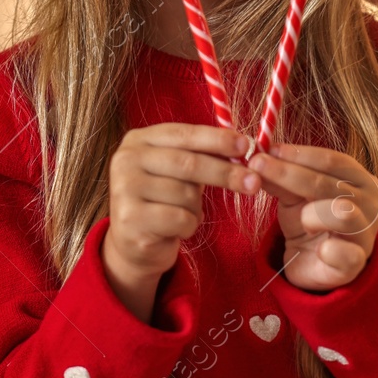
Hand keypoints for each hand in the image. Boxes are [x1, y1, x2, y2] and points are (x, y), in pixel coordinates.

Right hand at [103, 122, 253, 319]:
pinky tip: (176, 228)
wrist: (133, 243)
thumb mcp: (177, 171)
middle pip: (188, 163)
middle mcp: (126, 160)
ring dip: (197, 208)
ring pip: (186, 194)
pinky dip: (189, 225)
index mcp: (138, 140)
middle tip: (253, 182)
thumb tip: (244, 147)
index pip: (184, 134)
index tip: (247, 146)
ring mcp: (124, 189)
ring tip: (185, 213)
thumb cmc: (163, 200)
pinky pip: (180, 219)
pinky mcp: (130, 219)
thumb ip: (201, 155)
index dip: (217, 139)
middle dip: (225, 173)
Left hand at [245, 143, 377, 292]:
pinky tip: (322, 250)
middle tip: (257, 167)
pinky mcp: (357, 262)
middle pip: (327, 183)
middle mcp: (370, 203)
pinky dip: (331, 250)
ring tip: (303, 222)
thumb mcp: (294, 195)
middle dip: (288, 173)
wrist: (313, 263)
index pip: (331, 160)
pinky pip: (346, 254)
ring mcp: (366, 233)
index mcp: (360, 179)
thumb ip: (282, 177)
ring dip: (312, 214)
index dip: (299, 154)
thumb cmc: (310, 220)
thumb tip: (259, 157)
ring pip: (342, 213)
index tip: (268, 150)